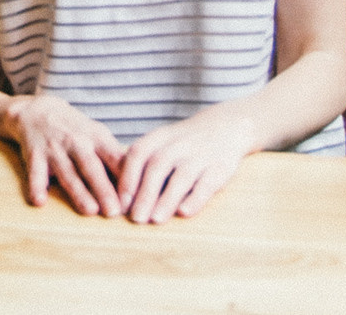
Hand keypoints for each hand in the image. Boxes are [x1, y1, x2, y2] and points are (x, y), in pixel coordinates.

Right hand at [0, 93, 125, 217]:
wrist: (40, 110)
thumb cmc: (77, 130)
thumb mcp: (98, 136)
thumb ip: (115, 159)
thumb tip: (138, 186)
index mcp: (97, 138)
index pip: (115, 159)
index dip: (125, 178)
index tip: (135, 199)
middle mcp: (77, 142)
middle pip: (92, 167)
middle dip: (103, 189)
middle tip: (114, 211)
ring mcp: (55, 149)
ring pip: (68, 173)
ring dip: (78, 192)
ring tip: (90, 210)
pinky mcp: (35, 155)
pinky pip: (35, 173)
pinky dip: (36, 186)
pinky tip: (39, 201)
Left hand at [114, 103, 260, 223]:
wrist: (225, 126)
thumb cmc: (183, 143)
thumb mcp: (161, 142)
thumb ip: (142, 163)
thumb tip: (120, 197)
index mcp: (160, 137)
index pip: (139, 154)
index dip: (128, 178)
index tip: (121, 202)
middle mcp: (179, 144)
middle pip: (158, 167)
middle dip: (145, 194)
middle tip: (136, 218)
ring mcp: (200, 155)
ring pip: (181, 177)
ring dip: (167, 199)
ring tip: (156, 220)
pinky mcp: (221, 168)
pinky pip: (207, 184)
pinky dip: (195, 198)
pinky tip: (184, 212)